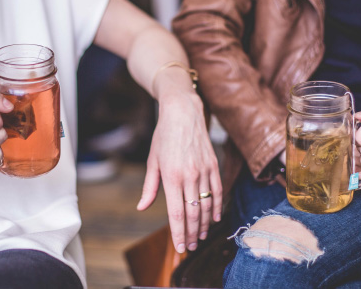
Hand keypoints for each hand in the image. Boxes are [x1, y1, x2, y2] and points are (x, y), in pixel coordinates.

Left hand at [136, 92, 221, 253]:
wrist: (183, 113)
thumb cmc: (164, 137)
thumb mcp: (152, 161)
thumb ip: (149, 187)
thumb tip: (143, 207)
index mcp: (171, 176)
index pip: (176, 213)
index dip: (179, 232)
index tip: (180, 247)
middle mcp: (189, 176)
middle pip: (192, 213)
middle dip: (191, 233)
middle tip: (191, 247)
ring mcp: (204, 171)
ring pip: (206, 205)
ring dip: (203, 224)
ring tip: (200, 237)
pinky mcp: (213, 165)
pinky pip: (217, 192)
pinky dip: (216, 207)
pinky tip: (213, 219)